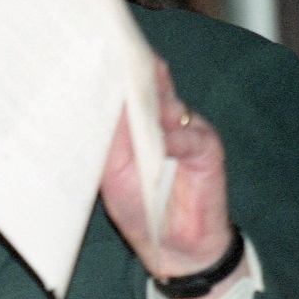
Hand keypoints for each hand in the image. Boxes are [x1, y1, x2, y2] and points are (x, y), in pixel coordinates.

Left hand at [100, 58, 248, 298]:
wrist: (172, 245)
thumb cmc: (138, 204)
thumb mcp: (111, 171)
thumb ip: (109, 138)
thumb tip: (98, 104)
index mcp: (132, 120)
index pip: (122, 85)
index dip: (111, 70)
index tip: (92, 53)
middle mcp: (159, 116)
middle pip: (147, 85)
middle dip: (130, 72)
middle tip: (113, 57)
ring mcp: (184, 128)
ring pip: (168, 104)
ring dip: (150, 101)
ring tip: (132, 94)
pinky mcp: (207, 147)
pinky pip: (190, 137)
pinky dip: (175, 139)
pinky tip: (163, 142)